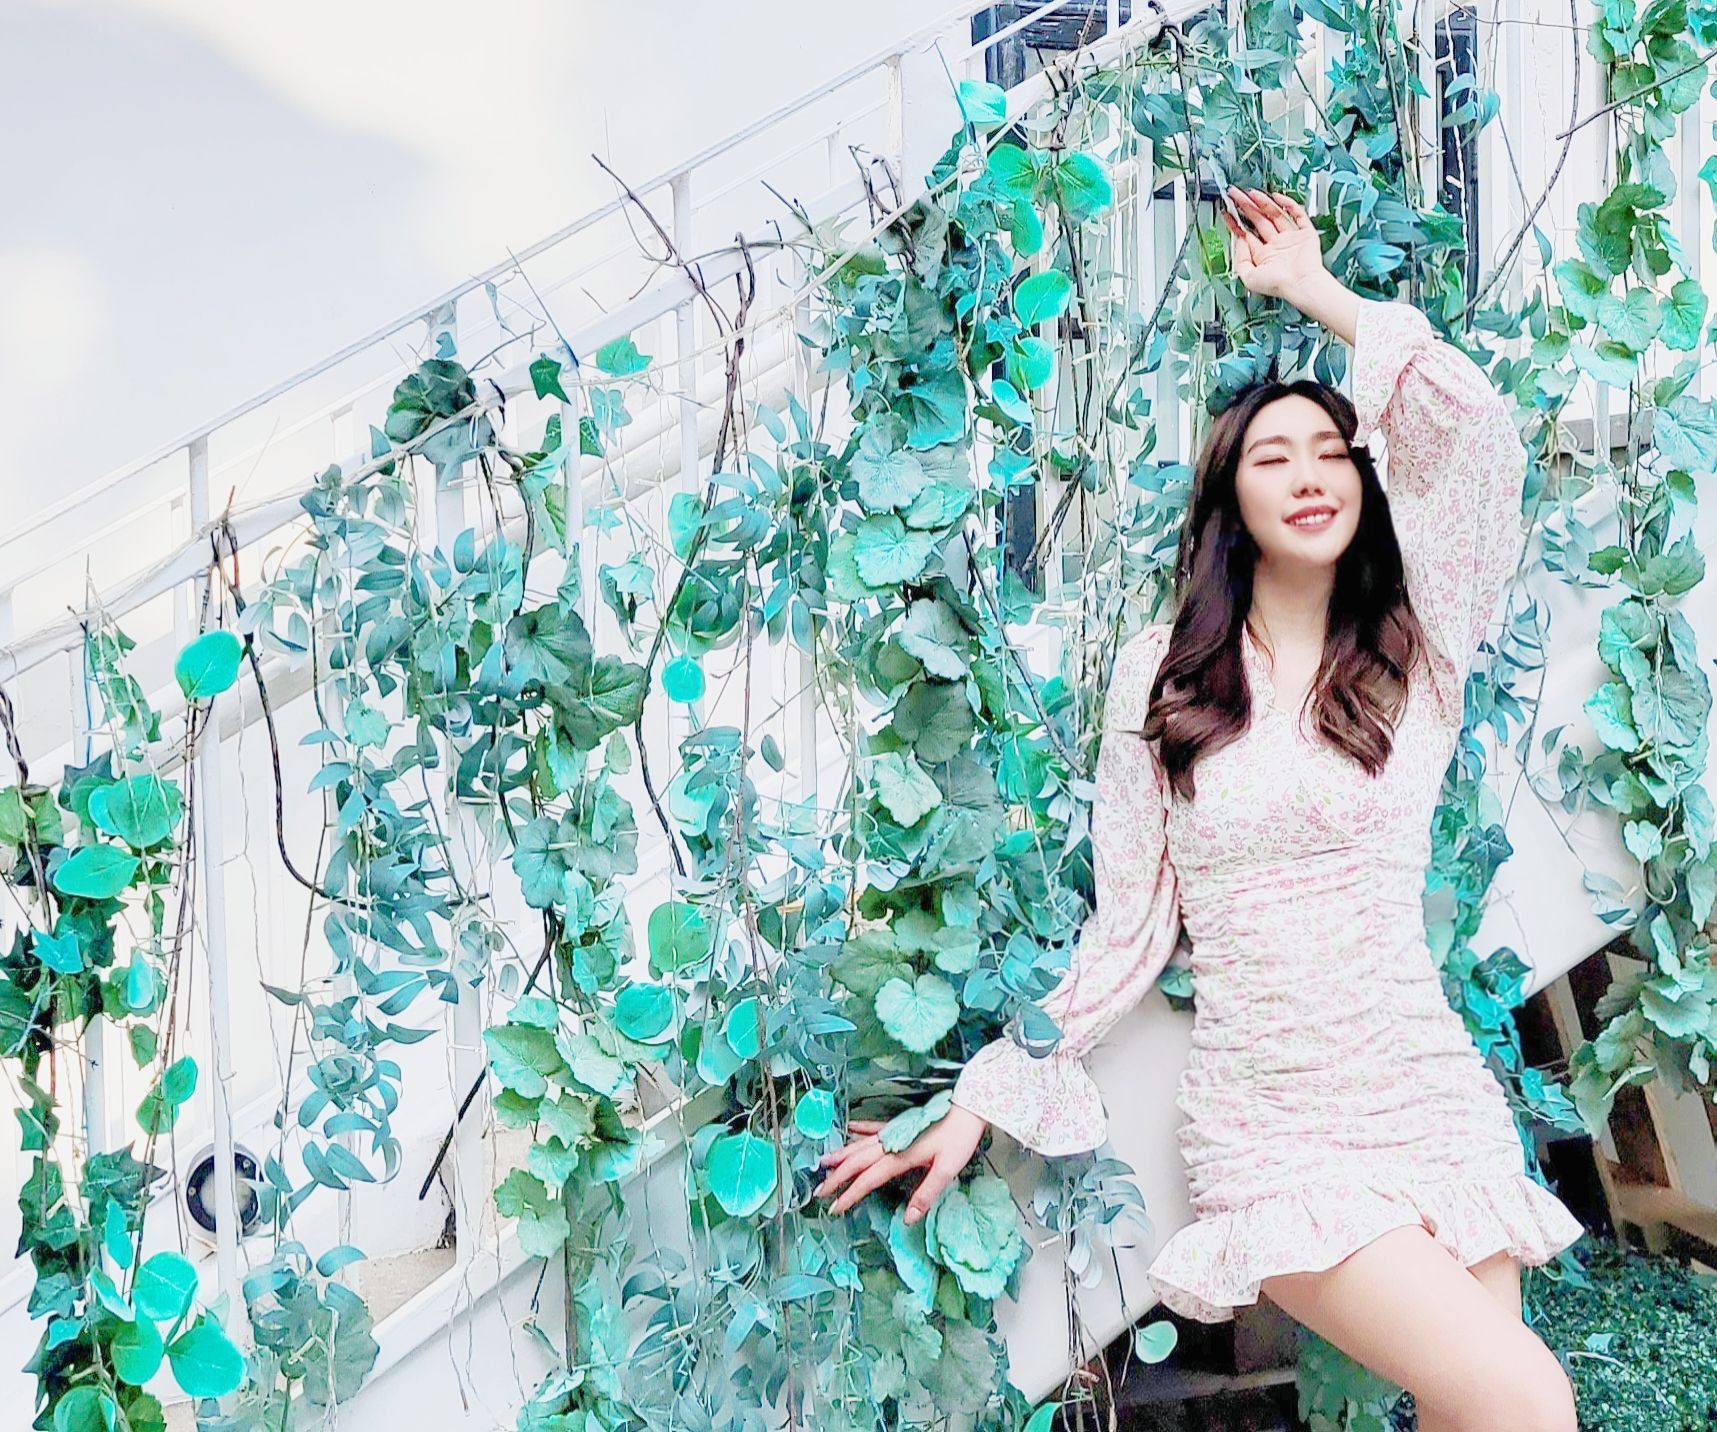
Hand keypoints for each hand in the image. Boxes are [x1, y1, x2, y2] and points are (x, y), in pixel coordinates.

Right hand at [813, 1105, 988, 1223]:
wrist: (966, 1109)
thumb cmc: (959, 1139)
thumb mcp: (946, 1170)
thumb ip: (925, 1194)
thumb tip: (908, 1219)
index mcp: (899, 1157)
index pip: (868, 1179)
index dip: (850, 1194)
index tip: (834, 1208)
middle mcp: (890, 1144)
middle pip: (857, 1162)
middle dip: (836, 1177)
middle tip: (819, 1191)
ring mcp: (893, 1132)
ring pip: (859, 1144)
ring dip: (841, 1154)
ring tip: (823, 1162)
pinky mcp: (900, 1124)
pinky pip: (873, 1127)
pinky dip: (858, 1128)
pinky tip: (848, 1126)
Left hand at [1220, 187, 1327, 301]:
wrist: (1301, 284)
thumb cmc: (1279, 285)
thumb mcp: (1249, 277)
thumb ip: (1240, 259)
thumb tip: (1239, 241)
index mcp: (1264, 256)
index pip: (1247, 235)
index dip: (1235, 223)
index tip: (1227, 213)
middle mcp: (1277, 246)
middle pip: (1258, 220)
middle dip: (1246, 207)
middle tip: (1235, 195)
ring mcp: (1291, 238)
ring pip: (1275, 214)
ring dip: (1262, 203)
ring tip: (1251, 193)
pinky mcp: (1305, 233)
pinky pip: (1297, 215)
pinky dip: (1288, 205)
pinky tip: (1277, 197)